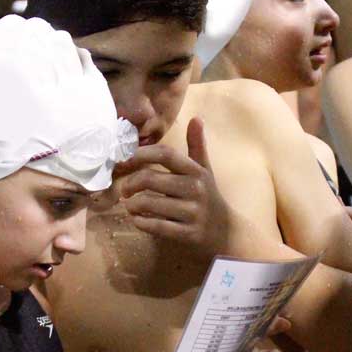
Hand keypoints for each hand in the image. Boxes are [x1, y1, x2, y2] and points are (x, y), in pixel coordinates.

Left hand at [117, 118, 231, 257]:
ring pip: (150, 203)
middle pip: (150, 178)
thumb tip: (195, 118)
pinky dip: (141, 222)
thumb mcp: (204, 170)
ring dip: (133, 205)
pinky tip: (137, 220)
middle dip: (131, 183)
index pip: (165, 154)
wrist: (227, 231)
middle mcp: (194, 189)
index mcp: (195, 171)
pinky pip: (157, 226)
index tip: (125, 159)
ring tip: (129, 205)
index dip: (142, 153)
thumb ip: (197, 146)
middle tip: (124, 189)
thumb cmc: (209, 196)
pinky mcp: (188, 233)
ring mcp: (191, 212)